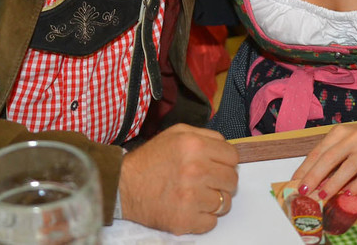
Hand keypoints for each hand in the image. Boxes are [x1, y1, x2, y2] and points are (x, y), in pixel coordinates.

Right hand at [118, 124, 238, 234]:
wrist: (124, 186)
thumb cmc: (150, 159)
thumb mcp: (176, 134)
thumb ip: (204, 135)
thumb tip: (227, 148)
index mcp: (195, 145)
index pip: (233, 158)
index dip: (226, 162)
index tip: (216, 167)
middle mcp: (196, 170)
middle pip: (232, 181)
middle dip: (222, 182)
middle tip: (206, 182)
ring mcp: (191, 197)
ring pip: (224, 204)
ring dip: (213, 201)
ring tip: (196, 196)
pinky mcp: (186, 219)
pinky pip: (212, 222)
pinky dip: (203, 218)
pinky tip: (189, 208)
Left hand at [288, 118, 356, 198]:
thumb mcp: (348, 140)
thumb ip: (333, 154)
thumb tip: (313, 177)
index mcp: (340, 132)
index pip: (319, 151)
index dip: (306, 168)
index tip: (296, 182)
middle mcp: (354, 138)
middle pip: (330, 158)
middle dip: (314, 176)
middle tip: (305, 191)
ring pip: (348, 168)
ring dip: (333, 184)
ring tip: (323, 196)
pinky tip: (349, 194)